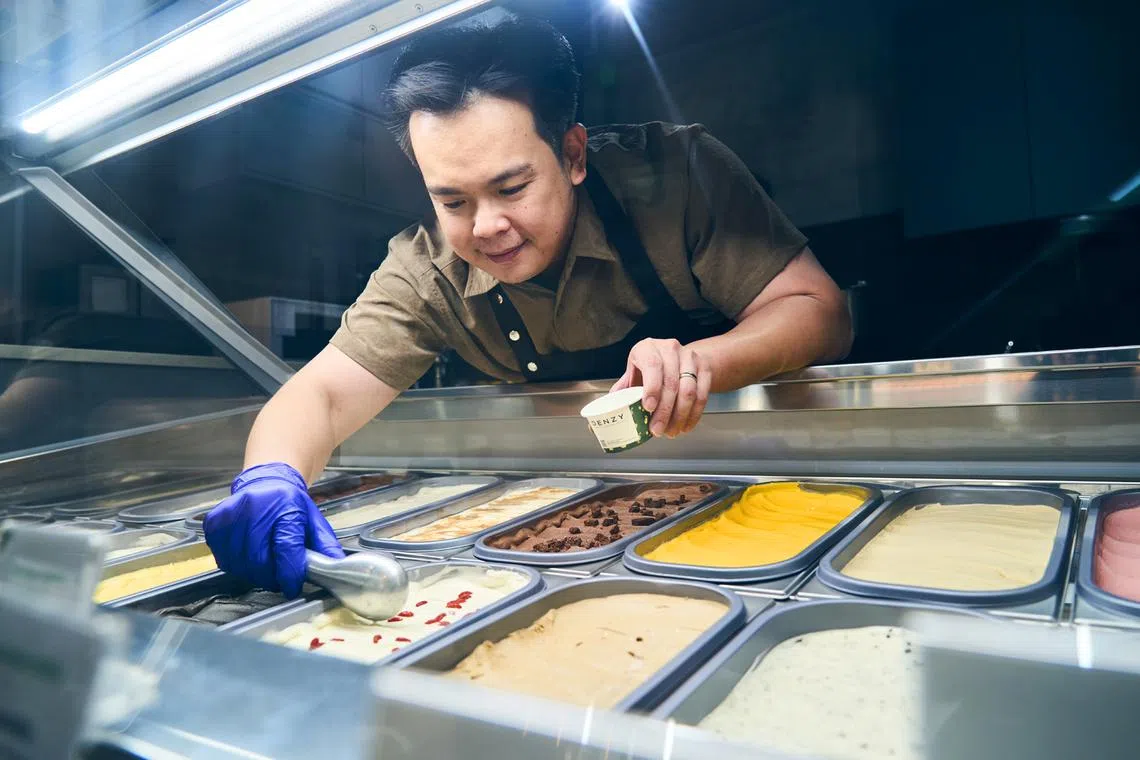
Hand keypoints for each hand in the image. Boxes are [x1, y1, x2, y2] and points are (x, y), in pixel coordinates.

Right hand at [203, 462, 343, 597]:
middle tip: (279, 578)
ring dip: (254, 574)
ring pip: (240, 564)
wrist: (265, 483)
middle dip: (272, 578)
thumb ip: (325, 545)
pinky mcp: (215, 523)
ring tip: (265, 566)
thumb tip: (336, 566)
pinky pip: (224, 559)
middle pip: (260, 561)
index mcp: (285, 507)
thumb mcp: (314, 521)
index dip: (290, 573)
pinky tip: (248, 557)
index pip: (286, 548)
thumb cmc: (289, 505)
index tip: (293, 586)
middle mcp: (256, 509)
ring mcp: (232, 515)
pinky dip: (237, 566)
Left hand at [611, 338, 711, 437]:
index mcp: (647, 348)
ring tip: (670, 431)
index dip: (652, 388)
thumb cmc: (649, 368)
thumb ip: (621, 392)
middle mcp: (670, 348)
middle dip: (664, 411)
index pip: (652, 365)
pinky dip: (694, 414)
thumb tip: (603, 415)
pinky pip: (702, 394)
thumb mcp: (634, 373)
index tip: (648, 408)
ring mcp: (690, 357)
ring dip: (679, 416)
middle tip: (657, 430)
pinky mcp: (704, 368)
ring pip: (688, 390)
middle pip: (671, 382)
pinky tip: (685, 426)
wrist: (677, 357)